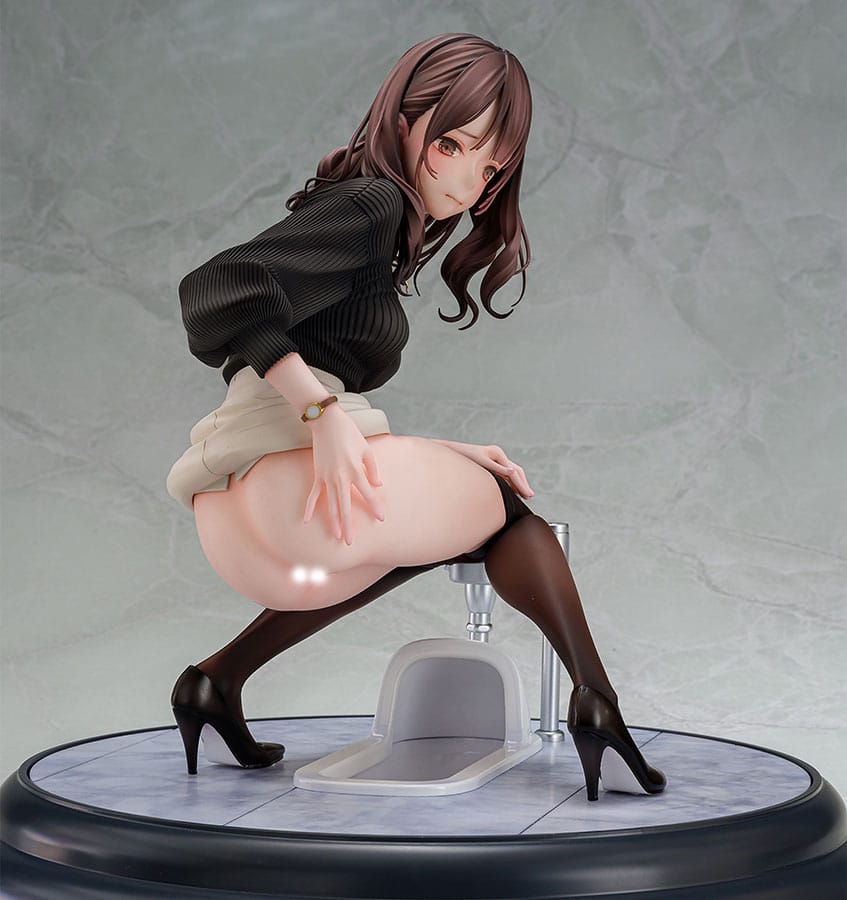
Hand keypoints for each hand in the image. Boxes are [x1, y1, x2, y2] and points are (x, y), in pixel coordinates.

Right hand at [303, 405, 384, 544]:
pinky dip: (310, 507)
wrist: (326, 423)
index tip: (381, 518)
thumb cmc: (349, 434)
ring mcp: (327, 477)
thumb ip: (372, 468)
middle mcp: (341, 477)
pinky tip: (307, 520)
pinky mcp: (317, 475)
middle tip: (350, 541)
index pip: (368, 493)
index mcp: (355, 470)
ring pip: (331, 504)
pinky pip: (314, 495)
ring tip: (336, 536)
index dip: (375, 506)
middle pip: (346, 506)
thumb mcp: (366, 449)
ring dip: (334, 521)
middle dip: (349, 525)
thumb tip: (378, 485)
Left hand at [435, 440, 533, 497]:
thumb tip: (512, 473)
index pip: (514, 471)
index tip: (528, 495)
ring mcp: (494, 459)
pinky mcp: (489, 464)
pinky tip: (512, 490)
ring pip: (511, 472)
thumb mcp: (481, 464)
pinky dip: (511, 482)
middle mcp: (497, 455)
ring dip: (518, 483)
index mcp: (497, 453)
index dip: (522, 484)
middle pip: (516, 471)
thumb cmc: (463, 458)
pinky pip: (504, 474)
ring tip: (525, 495)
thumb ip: (497, 469)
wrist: (449, 452)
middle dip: (523, 484)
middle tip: (530, 497)